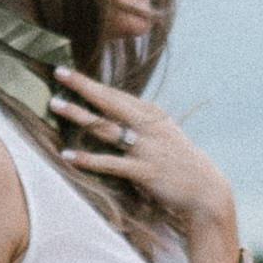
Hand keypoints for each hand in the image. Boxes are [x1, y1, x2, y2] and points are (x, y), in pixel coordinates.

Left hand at [45, 75, 239, 257]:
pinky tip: (68, 156)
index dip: (92, 83)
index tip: (68, 71)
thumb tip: (114, 110)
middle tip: (59, 72)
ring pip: (107, 126)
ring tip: (55, 104)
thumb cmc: (180, 164)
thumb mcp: (163, 135)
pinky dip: (88, 159)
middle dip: (84, 85)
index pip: (117, 94)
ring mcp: (147, 147)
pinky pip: (111, 163)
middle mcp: (149, 126)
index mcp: (152, 114)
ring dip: (80, 115)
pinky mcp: (145, 170)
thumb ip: (139, 122)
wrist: (206, 191)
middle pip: (110, 101)